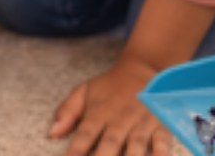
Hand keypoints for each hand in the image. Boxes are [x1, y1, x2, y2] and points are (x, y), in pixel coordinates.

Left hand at [49, 56, 172, 155]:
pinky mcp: (162, 125)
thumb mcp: (85, 91)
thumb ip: (67, 112)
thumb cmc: (111, 86)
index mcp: (99, 113)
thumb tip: (51, 134)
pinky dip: (161, 155)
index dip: (75, 154)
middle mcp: (120, 119)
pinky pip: (163, 143)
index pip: (84, 136)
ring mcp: (142, 122)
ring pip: (136, 147)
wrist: (145, 67)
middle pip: (109, 145)